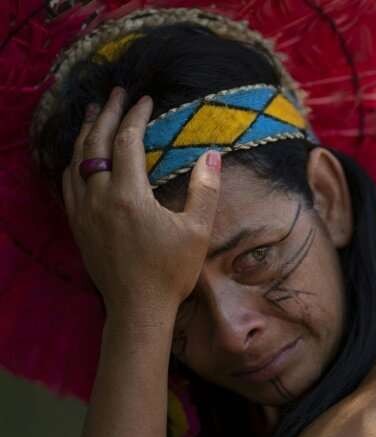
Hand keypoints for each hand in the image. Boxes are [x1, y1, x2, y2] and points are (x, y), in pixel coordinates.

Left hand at [62, 87, 221, 315]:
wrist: (137, 308)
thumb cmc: (170, 271)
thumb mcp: (196, 230)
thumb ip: (206, 190)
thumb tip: (212, 154)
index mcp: (129, 195)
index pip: (128, 141)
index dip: (136, 116)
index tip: (145, 99)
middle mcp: (99, 197)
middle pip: (97, 143)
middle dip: (107, 114)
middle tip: (116, 92)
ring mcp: (83, 211)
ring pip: (77, 160)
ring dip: (86, 133)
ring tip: (94, 113)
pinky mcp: (77, 225)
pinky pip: (68, 183)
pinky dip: (74, 161)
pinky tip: (79, 157)